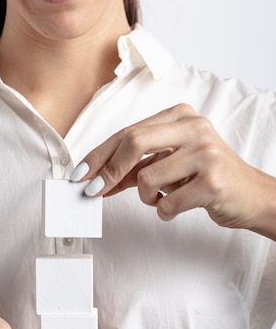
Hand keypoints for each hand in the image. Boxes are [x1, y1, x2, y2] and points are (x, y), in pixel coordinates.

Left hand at [71, 103, 275, 235]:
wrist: (249, 196)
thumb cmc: (204, 178)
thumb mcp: (169, 165)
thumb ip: (134, 167)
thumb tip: (95, 179)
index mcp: (181, 116)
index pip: (128, 132)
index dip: (99, 155)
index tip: (79, 174)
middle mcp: (195, 128)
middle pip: (134, 143)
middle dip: (107, 171)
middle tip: (93, 191)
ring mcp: (206, 154)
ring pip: (147, 178)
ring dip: (145, 198)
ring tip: (160, 199)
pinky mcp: (213, 182)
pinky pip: (168, 203)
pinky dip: (164, 212)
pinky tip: (175, 208)